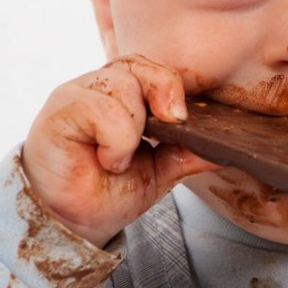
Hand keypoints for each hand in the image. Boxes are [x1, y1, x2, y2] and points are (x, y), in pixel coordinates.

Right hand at [22, 54, 218, 247]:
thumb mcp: (159, 172)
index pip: (152, 67)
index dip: (172, 86)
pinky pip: (101, 107)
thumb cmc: (106, 191)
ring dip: (134, 127)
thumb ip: (187, 153)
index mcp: (124, 95)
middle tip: (169, 126)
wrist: (71, 223)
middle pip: (139, 65)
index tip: (183, 120)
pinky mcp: (60, 109)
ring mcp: (78, 93)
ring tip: (122, 158)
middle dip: (163, 92)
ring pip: (123, 84)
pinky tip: (108, 160)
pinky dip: (116, 139)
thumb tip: (227, 148)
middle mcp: (100, 87)